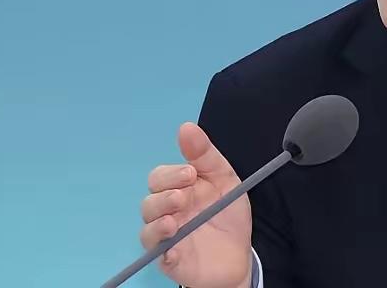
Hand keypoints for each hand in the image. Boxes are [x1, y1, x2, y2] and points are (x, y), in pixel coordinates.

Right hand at [140, 123, 252, 287]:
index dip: (171, 174)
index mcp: (180, 189)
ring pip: (147, 222)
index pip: (160, 176)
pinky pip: (154, 250)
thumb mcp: (225, 179)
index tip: (191, 174)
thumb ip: (205, 155)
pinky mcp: (168, 258)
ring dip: (159, 216)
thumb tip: (186, 127)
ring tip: (177, 217)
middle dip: (165, 192)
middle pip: (150, 197)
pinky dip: (160, 242)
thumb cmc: (228, 215)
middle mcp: (168, 210)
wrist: (239, 254)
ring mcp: (165, 235)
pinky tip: (173, 238)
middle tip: (185, 195)